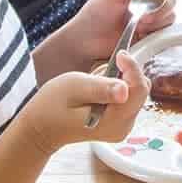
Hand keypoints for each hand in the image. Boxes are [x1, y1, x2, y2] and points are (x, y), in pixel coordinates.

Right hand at [20, 53, 149, 151]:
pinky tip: (96, 92)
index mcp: (114, 120)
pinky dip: (115, 88)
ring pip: (135, 91)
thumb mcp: (74, 89)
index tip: (120, 55)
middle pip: (140, 89)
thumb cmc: (52, 107)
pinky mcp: (120, 122)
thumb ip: (100, 88)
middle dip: (124, 75)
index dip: (132, 67)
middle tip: (98, 75)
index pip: (139, 88)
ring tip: (93, 85)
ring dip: (118, 81)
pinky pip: (127, 97)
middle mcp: (123, 126)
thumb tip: (124, 90)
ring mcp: (123, 126)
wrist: (41, 127)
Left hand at [61, 0, 177, 65]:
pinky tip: (141, 35)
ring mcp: (151, 20)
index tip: (149, 2)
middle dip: (159, 10)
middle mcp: (149, 2)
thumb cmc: (94, 14)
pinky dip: (156, 34)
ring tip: (138, 27)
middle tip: (142, 18)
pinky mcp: (151, 36)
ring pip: (171, 17)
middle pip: (171, 0)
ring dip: (157, 23)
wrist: (85, 42)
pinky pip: (166, 33)